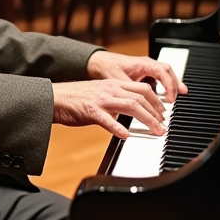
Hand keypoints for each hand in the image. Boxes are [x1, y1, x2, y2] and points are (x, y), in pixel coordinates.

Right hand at [52, 79, 166, 139]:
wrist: (56, 98)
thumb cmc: (77, 98)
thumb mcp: (101, 94)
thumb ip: (116, 100)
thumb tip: (130, 112)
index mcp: (114, 84)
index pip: (143, 89)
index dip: (156, 100)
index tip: (162, 112)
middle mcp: (110, 89)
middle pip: (141, 97)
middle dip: (156, 112)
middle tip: (163, 125)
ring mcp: (101, 99)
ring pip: (131, 106)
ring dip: (147, 119)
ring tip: (155, 130)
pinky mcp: (91, 111)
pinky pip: (107, 119)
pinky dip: (118, 128)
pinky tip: (126, 135)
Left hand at [86, 50, 187, 103]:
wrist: (98, 62)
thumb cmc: (107, 68)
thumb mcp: (117, 81)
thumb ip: (128, 92)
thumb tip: (137, 105)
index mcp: (143, 64)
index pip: (162, 71)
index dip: (169, 84)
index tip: (170, 98)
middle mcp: (147, 64)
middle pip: (168, 71)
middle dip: (176, 83)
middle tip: (182, 95)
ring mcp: (147, 68)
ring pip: (165, 73)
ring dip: (173, 83)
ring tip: (181, 94)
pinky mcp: (145, 73)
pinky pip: (160, 76)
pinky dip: (166, 84)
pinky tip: (168, 95)